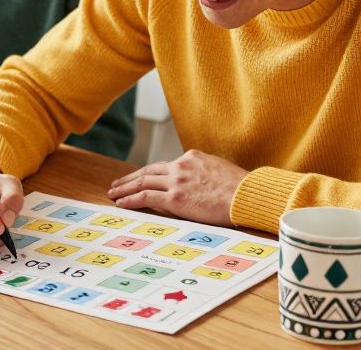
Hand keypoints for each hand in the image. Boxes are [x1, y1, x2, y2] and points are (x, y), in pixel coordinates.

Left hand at [106, 149, 248, 225]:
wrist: (248, 195)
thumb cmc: (241, 189)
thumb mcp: (220, 170)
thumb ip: (204, 172)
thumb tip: (201, 182)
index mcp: (192, 158)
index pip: (165, 166)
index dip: (150, 173)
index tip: (140, 178)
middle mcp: (181, 166)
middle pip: (148, 170)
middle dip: (130, 178)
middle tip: (116, 184)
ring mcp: (177, 181)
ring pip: (143, 181)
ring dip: (125, 188)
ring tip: (113, 193)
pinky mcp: (175, 198)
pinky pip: (146, 197)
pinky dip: (131, 199)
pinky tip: (121, 203)